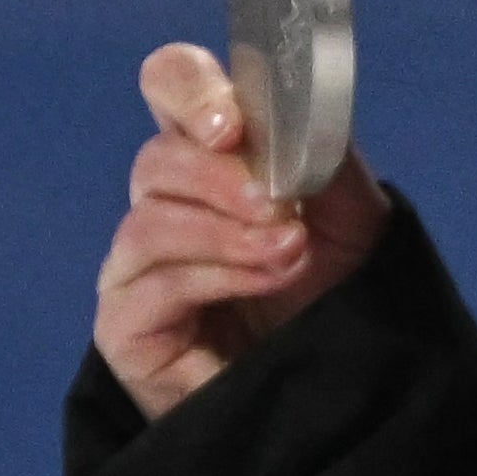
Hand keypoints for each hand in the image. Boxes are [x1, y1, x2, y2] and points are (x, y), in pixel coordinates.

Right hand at [93, 43, 385, 419]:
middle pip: (158, 159)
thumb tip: (287, 110)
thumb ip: (318, 151)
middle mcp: (165, 205)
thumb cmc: (338, 296)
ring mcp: (139, 267)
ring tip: (290, 253)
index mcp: (213, 159)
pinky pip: (153, 284)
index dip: (188, 88)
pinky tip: (266, 280)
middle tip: (282, 206)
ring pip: (151, 220)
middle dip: (223, 177)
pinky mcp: (127, 327)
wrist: (344, 389)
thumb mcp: (349, 211)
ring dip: (229, 232)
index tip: (230, 123)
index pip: (170, 86)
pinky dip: (216, 274)